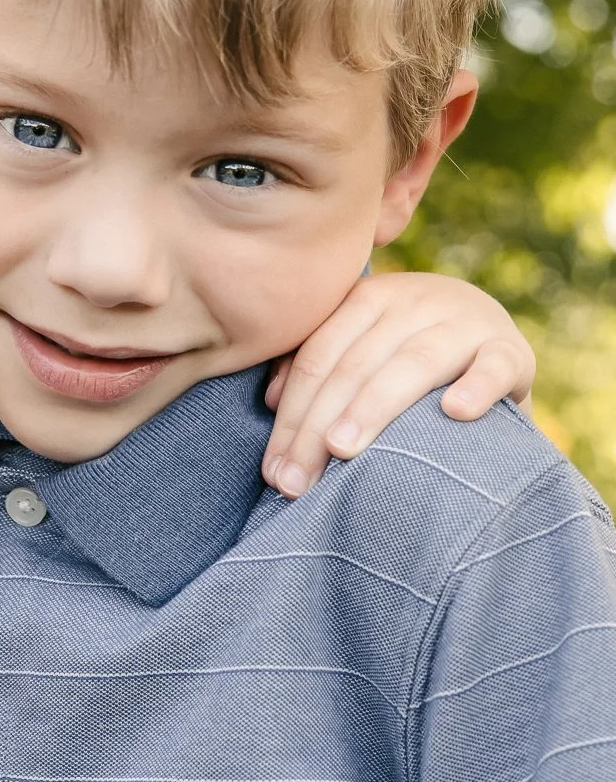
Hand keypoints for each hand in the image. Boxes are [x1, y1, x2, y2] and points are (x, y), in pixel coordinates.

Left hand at [262, 272, 535, 497]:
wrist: (489, 334)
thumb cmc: (406, 354)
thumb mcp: (362, 349)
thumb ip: (317, 366)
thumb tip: (270, 401)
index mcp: (369, 299)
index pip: (319, 357)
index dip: (291, 414)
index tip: (272, 470)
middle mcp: (415, 300)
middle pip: (354, 365)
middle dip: (317, 426)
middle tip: (294, 482)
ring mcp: (465, 323)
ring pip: (414, 363)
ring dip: (374, 406)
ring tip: (342, 450)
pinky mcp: (511, 351)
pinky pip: (496, 366)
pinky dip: (477, 386)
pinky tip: (455, 412)